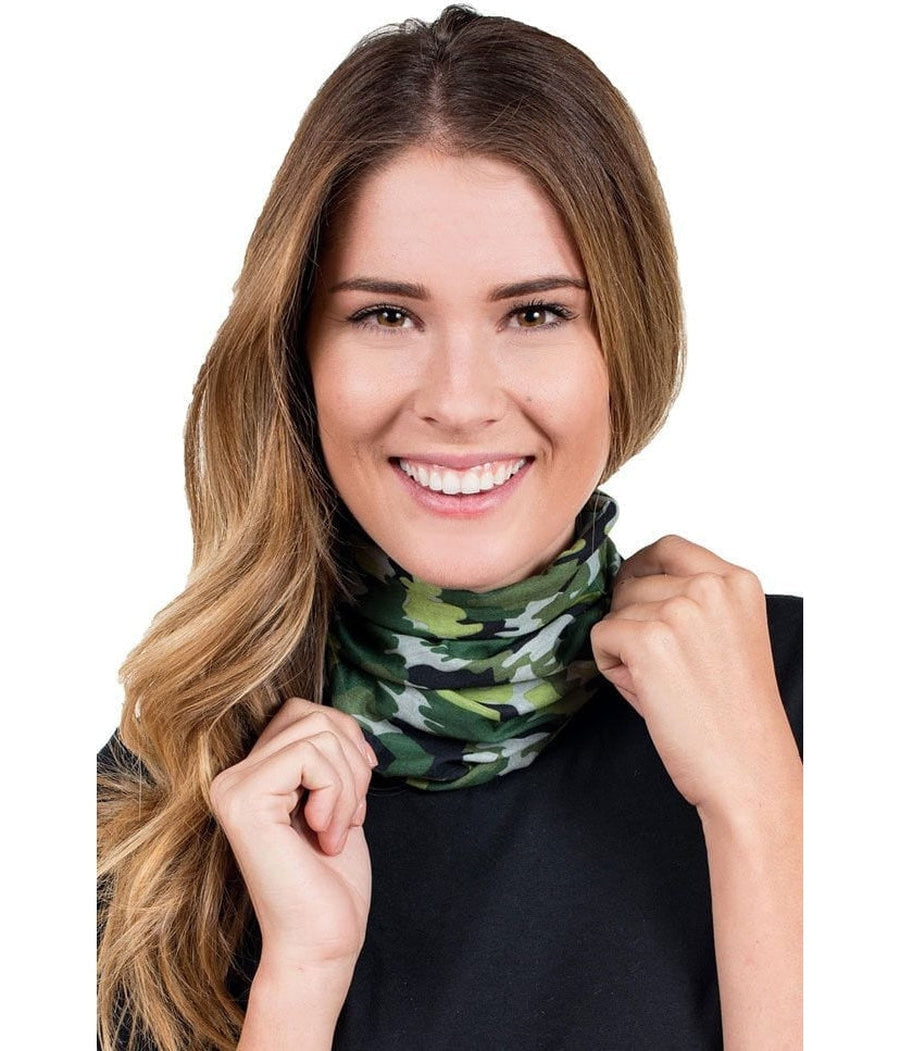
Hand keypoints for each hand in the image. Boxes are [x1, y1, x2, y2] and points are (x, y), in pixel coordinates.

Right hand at [210, 698, 375, 972]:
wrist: (321, 942)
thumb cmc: (331, 881)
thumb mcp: (334, 799)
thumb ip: (326, 756)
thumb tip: (341, 719)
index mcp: (250, 775)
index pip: (301, 711)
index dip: (345, 740)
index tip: (355, 790)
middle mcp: (231, 777)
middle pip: (311, 714)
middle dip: (352, 761)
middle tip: (349, 815)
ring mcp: (233, 787)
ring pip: (317, 732)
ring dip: (348, 783)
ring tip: (337, 828)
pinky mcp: (245, 800)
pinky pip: (310, 755)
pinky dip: (337, 792)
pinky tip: (325, 834)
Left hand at [590, 535, 799, 819]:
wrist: (747, 768)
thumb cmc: (735, 713)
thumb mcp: (726, 634)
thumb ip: (690, 600)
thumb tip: (626, 581)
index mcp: (737, 581)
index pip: (668, 547)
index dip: (641, 570)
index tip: (636, 596)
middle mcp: (710, 587)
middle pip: (634, 581)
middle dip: (633, 620)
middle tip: (666, 668)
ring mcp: (679, 611)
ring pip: (615, 611)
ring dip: (624, 646)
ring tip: (663, 684)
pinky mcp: (648, 640)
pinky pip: (601, 637)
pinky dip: (611, 666)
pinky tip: (647, 693)